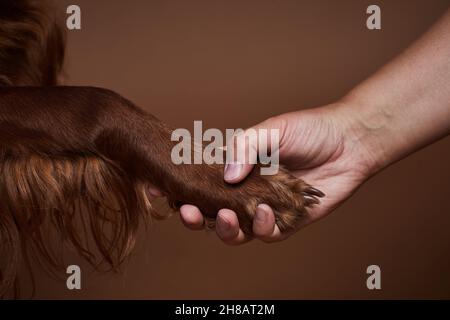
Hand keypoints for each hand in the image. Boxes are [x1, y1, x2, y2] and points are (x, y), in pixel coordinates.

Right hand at [180, 100, 377, 243]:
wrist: (349, 141)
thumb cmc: (309, 130)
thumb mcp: (271, 129)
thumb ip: (245, 147)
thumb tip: (226, 177)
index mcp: (237, 169)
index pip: (201, 183)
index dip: (181, 190)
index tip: (163, 190)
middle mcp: (246, 192)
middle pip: (212, 214)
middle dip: (196, 217)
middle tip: (190, 212)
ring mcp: (265, 208)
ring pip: (236, 231)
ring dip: (226, 228)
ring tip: (229, 216)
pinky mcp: (287, 222)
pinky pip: (267, 234)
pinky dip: (262, 227)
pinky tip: (265, 213)